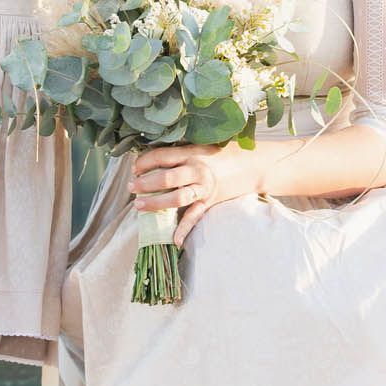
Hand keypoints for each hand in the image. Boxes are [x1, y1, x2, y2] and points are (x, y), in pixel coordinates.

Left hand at [128, 143, 261, 246]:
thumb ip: (182, 151)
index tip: (134, 167)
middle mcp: (197, 170)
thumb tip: (155, 156)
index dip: (145, 162)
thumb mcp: (202, 145)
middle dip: (145, 183)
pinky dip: (184, 229)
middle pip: (166, 178)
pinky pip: (195, 216)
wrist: (254, 164)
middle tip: (131, 187)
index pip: (162, 156)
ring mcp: (204, 187)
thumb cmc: (225, 151)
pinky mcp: (210, 201)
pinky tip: (174, 240)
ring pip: (176, 198)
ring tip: (139, 205)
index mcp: (192, 153)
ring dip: (155, 203)